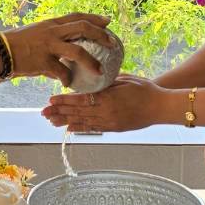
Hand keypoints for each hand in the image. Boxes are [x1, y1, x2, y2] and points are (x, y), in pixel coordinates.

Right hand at [3, 13, 110, 83]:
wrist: (0, 52)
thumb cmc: (18, 44)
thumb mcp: (37, 35)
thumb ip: (53, 41)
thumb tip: (65, 57)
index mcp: (51, 24)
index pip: (77, 16)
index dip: (94, 18)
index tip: (108, 21)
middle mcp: (52, 32)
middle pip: (83, 28)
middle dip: (100, 35)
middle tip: (112, 43)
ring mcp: (49, 46)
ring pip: (77, 51)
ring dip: (91, 62)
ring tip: (100, 71)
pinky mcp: (44, 62)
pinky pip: (62, 72)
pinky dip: (67, 79)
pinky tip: (68, 84)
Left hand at [43, 74, 165, 133]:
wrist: (161, 107)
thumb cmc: (145, 89)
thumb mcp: (125, 79)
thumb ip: (107, 80)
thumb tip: (92, 76)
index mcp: (108, 98)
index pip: (81, 99)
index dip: (65, 100)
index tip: (51, 99)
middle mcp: (107, 112)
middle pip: (78, 112)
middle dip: (59, 112)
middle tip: (43, 112)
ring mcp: (110, 122)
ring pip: (83, 123)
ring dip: (65, 122)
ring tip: (50, 121)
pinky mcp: (114, 128)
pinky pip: (93, 129)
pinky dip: (80, 128)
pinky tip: (69, 128)